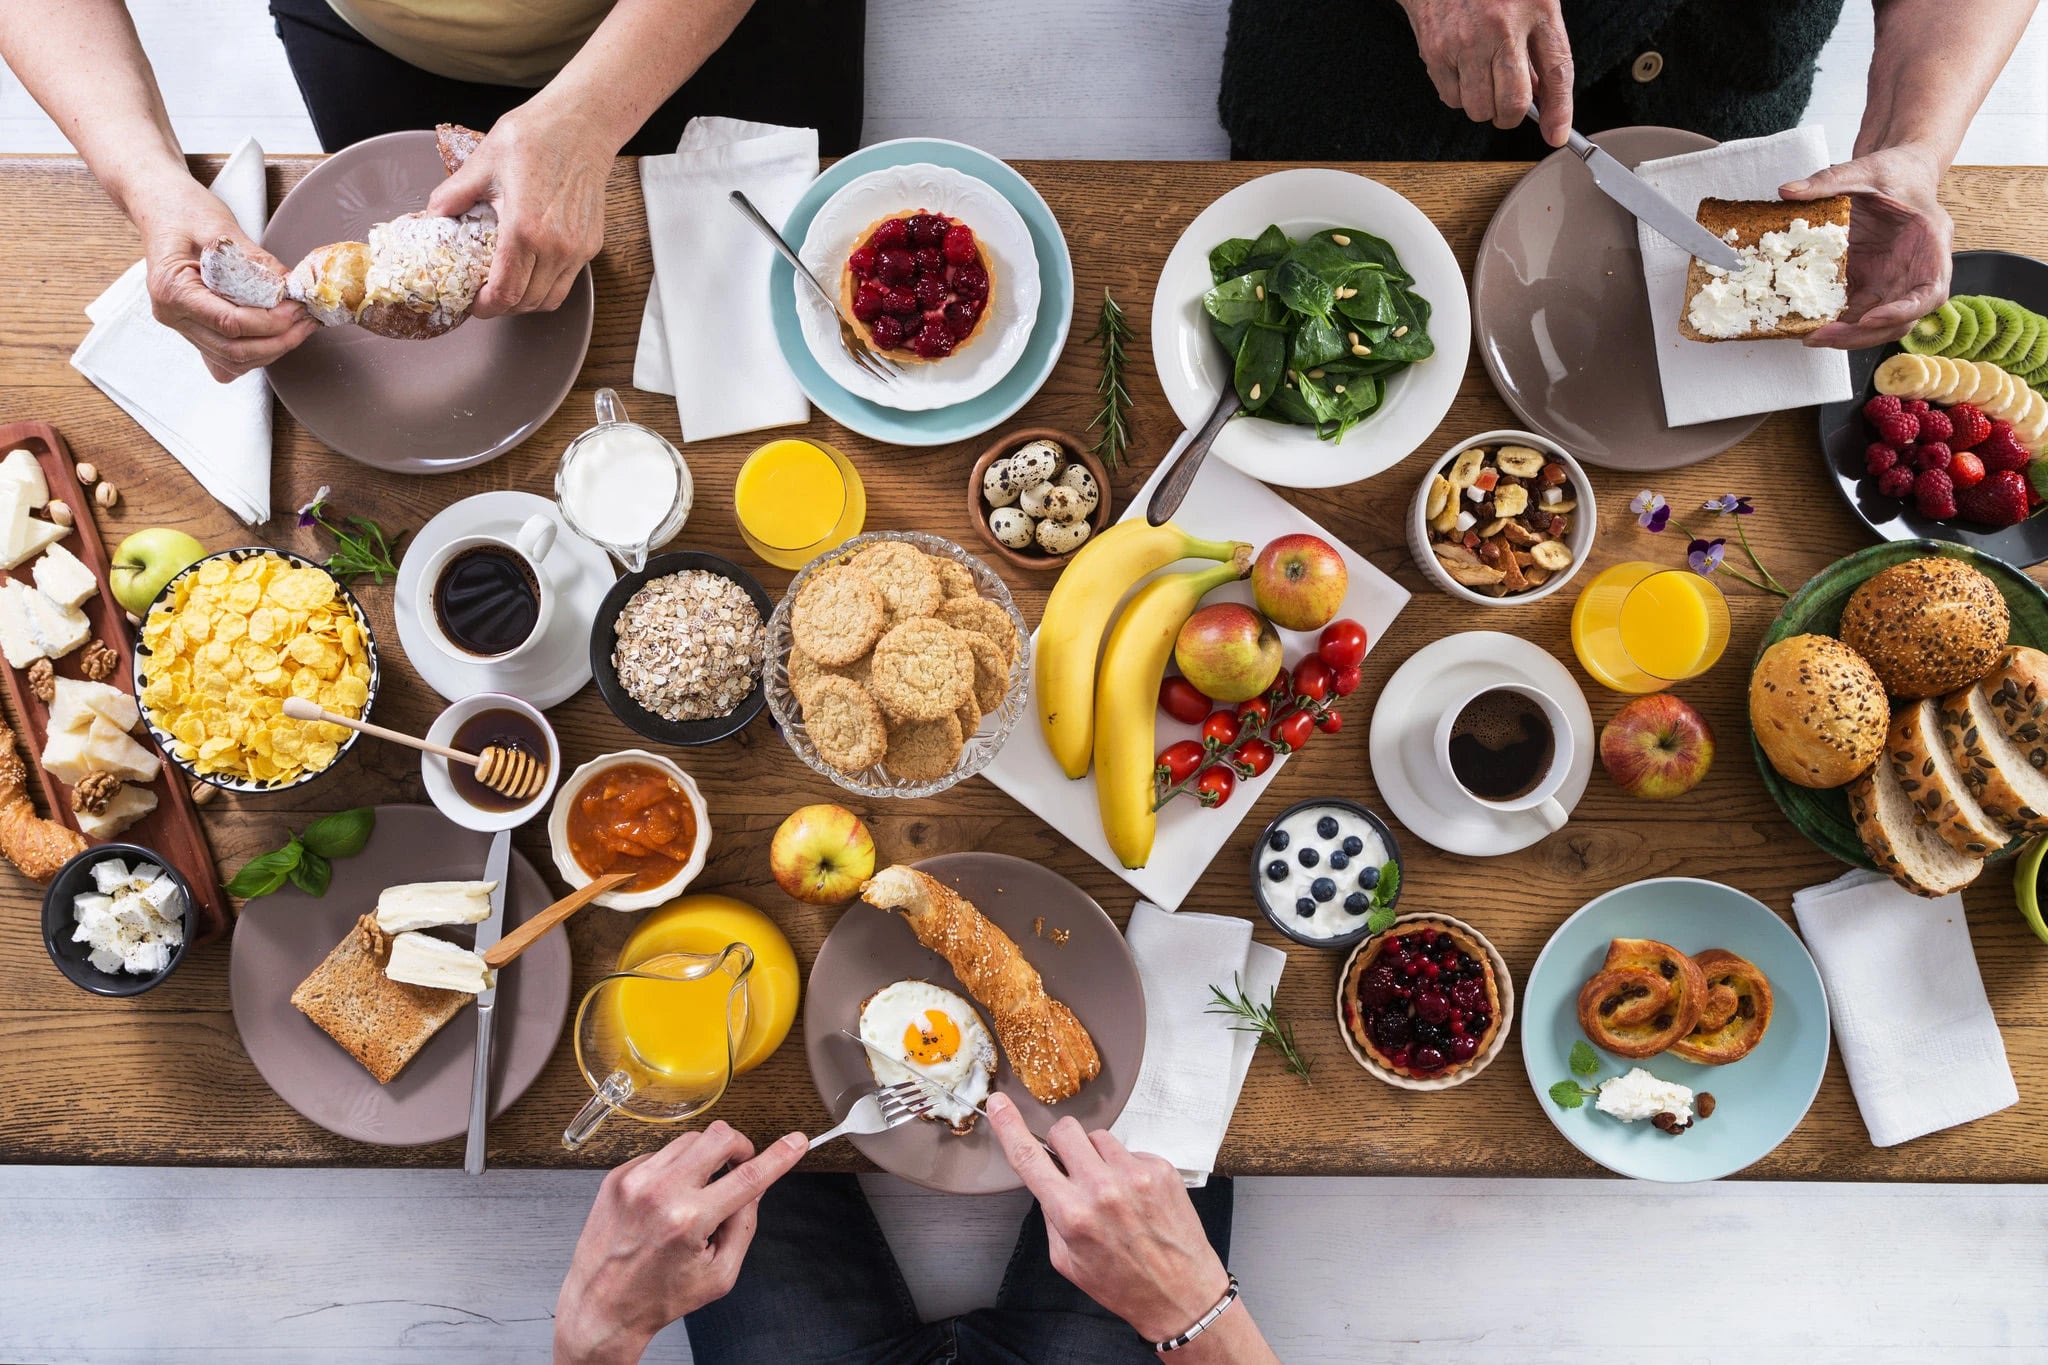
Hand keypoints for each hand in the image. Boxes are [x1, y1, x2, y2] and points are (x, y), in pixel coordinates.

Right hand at [135, 176, 313, 382]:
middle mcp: (171, 315)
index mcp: (172, 289)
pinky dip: (255, 353)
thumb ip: (256, 262)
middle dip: (278, 341)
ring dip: (271, 350)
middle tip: (305, 321)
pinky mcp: (194, 328)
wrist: (160, 205)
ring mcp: (181, 325)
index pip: (230, 323)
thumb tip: (291, 288)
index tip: (297, 308)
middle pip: (233, 351)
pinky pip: (226, 357)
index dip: (271, 322)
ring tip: (299, 327)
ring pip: (232, 361)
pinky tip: (276, 336)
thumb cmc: (184, 210)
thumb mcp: (221, 228)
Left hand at [427, 104, 609, 318]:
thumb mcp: (483, 163)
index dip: (485, 307)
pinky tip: (530, 267)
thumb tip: (431, 216)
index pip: (505, 293)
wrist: (581, 125)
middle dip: (502, 307)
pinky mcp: (591, 245)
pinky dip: (545, 284)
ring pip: (549, 299)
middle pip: (527, 303)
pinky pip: (566, 281)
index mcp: (525, 230)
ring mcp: (577, 249)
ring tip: (506, 286)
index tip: (472, 303)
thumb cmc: (535, 137)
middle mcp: (556, 247)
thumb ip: (452, 195)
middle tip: (483, 296)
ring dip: (525, 300)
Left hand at [553, 1122, 808, 1364]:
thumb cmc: (658, 1297)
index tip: (796, 1141)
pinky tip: (668, 1198)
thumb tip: (758, 1185)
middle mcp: (660, 1192)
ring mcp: (635, 1180)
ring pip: (690, 1139)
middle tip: (739, 1166)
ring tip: (698, 1191)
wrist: (600, 1307)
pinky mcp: (618, 1176)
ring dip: (705, 1157)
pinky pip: (661, 1153)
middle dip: (739, 1146)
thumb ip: (743, 1225)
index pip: (748, 1177)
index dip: (779, 1156)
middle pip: (719, 1136)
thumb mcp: (718, 1275)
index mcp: (689, 1221)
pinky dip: (675, 1169)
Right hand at [986, 1093, 1229, 1343]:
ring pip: (1098, 1136)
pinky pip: (1129, 1149)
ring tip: (1112, 1190)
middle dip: (1062, 1144)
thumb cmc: (1122, 1284)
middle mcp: (1102, 1188)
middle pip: (1065, 1130)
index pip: (1029, 1158)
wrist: (1181, 1294)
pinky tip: (1136, 1195)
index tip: (998, 1103)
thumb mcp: (1067, 1261)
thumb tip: (1047, 1178)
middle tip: (1071, 1167)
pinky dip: (1126, 1166)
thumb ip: (1052, 1215)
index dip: (1008, 1126)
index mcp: (1072, 1214)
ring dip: (1096, 1156)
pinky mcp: (1161, 1169)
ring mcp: (1135, 1174)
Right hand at [1397, 0, 1573, 145]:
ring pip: (1480, 108)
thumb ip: (1538, 46)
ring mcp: (1466, 42)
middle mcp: (1502, 27)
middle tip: (1509, 107)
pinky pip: (1452, 99)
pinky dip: (1459, 95)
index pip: (1558, 71)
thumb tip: (1540, 97)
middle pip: (1514, 101)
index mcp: (1536, 9)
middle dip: (1512, 115)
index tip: (1556, 134)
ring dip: (1484, 106)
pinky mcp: (1437, 52)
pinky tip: (1462, 70)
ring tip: (1483, 81)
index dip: (1559, 111)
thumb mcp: (1530, 3)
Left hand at [1782, 144, 1953, 348]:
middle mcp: (1916, 270)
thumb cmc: (1894, 171)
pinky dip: (1836, 321)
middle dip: (1862, 334)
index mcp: (1930, 243)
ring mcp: (1894, 280)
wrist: (1897, 173)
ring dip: (1847, 335)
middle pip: (1900, 319)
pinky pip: (1857, 310)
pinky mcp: (1872, 282)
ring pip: (1878, 323)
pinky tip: (1808, 323)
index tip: (1871, 319)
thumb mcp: (1865, 170)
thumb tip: (1788, 190)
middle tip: (1821, 336)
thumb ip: (1830, 179)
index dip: (1904, 311)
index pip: (1931, 291)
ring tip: (1810, 336)